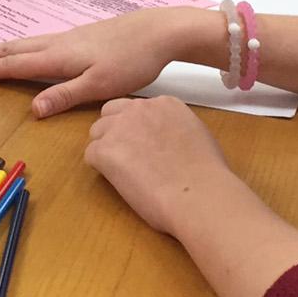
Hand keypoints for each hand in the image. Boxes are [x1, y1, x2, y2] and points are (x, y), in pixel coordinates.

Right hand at [0, 8, 189, 116]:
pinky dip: (24, 45)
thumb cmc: (133, 61)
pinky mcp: (84, 36)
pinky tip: (29, 47)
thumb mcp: (100, 86)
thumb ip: (65, 95)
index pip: (17, 64)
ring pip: (29, 43)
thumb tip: (32, 109)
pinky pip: (42, 41)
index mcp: (60, 57)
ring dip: (4, 47)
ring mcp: (72, 38)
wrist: (160, 31)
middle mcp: (60, 44)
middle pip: (17, 49)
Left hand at [86, 96, 234, 236]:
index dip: (136, 128)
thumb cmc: (206, 173)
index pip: (135, 108)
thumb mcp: (195, 135)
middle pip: (111, 114)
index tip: (144, 145)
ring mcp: (119, 127)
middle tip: (129, 158)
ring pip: (97, 134)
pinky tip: (121, 182)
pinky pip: (91, 155)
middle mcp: (139, 108)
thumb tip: (165, 140)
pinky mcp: (105, 150)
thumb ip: (174, 128)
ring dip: (107, 150)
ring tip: (126, 173)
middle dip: (115, 133)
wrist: (198, 192)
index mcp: (164, 103)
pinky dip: (102, 169)